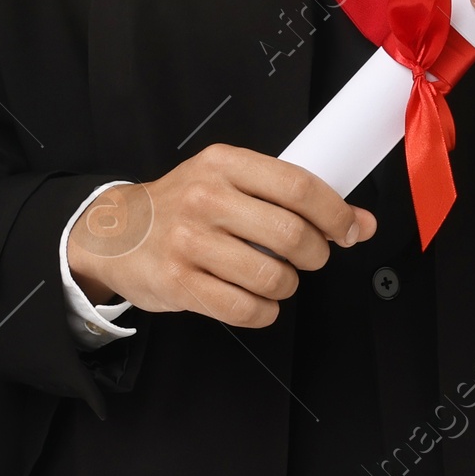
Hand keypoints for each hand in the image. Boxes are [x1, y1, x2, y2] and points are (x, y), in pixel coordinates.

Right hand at [66, 144, 376, 329]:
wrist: (114, 231)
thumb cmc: (183, 205)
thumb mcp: (231, 181)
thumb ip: (291, 197)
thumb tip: (360, 223)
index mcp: (224, 164)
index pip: (298, 186)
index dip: (336, 213)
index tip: (349, 229)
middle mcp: (206, 198)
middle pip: (291, 234)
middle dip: (315, 254)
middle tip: (310, 257)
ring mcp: (189, 242)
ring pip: (271, 276)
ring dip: (287, 285)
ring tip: (277, 279)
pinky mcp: (177, 282)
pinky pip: (243, 309)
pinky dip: (263, 311)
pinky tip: (257, 300)